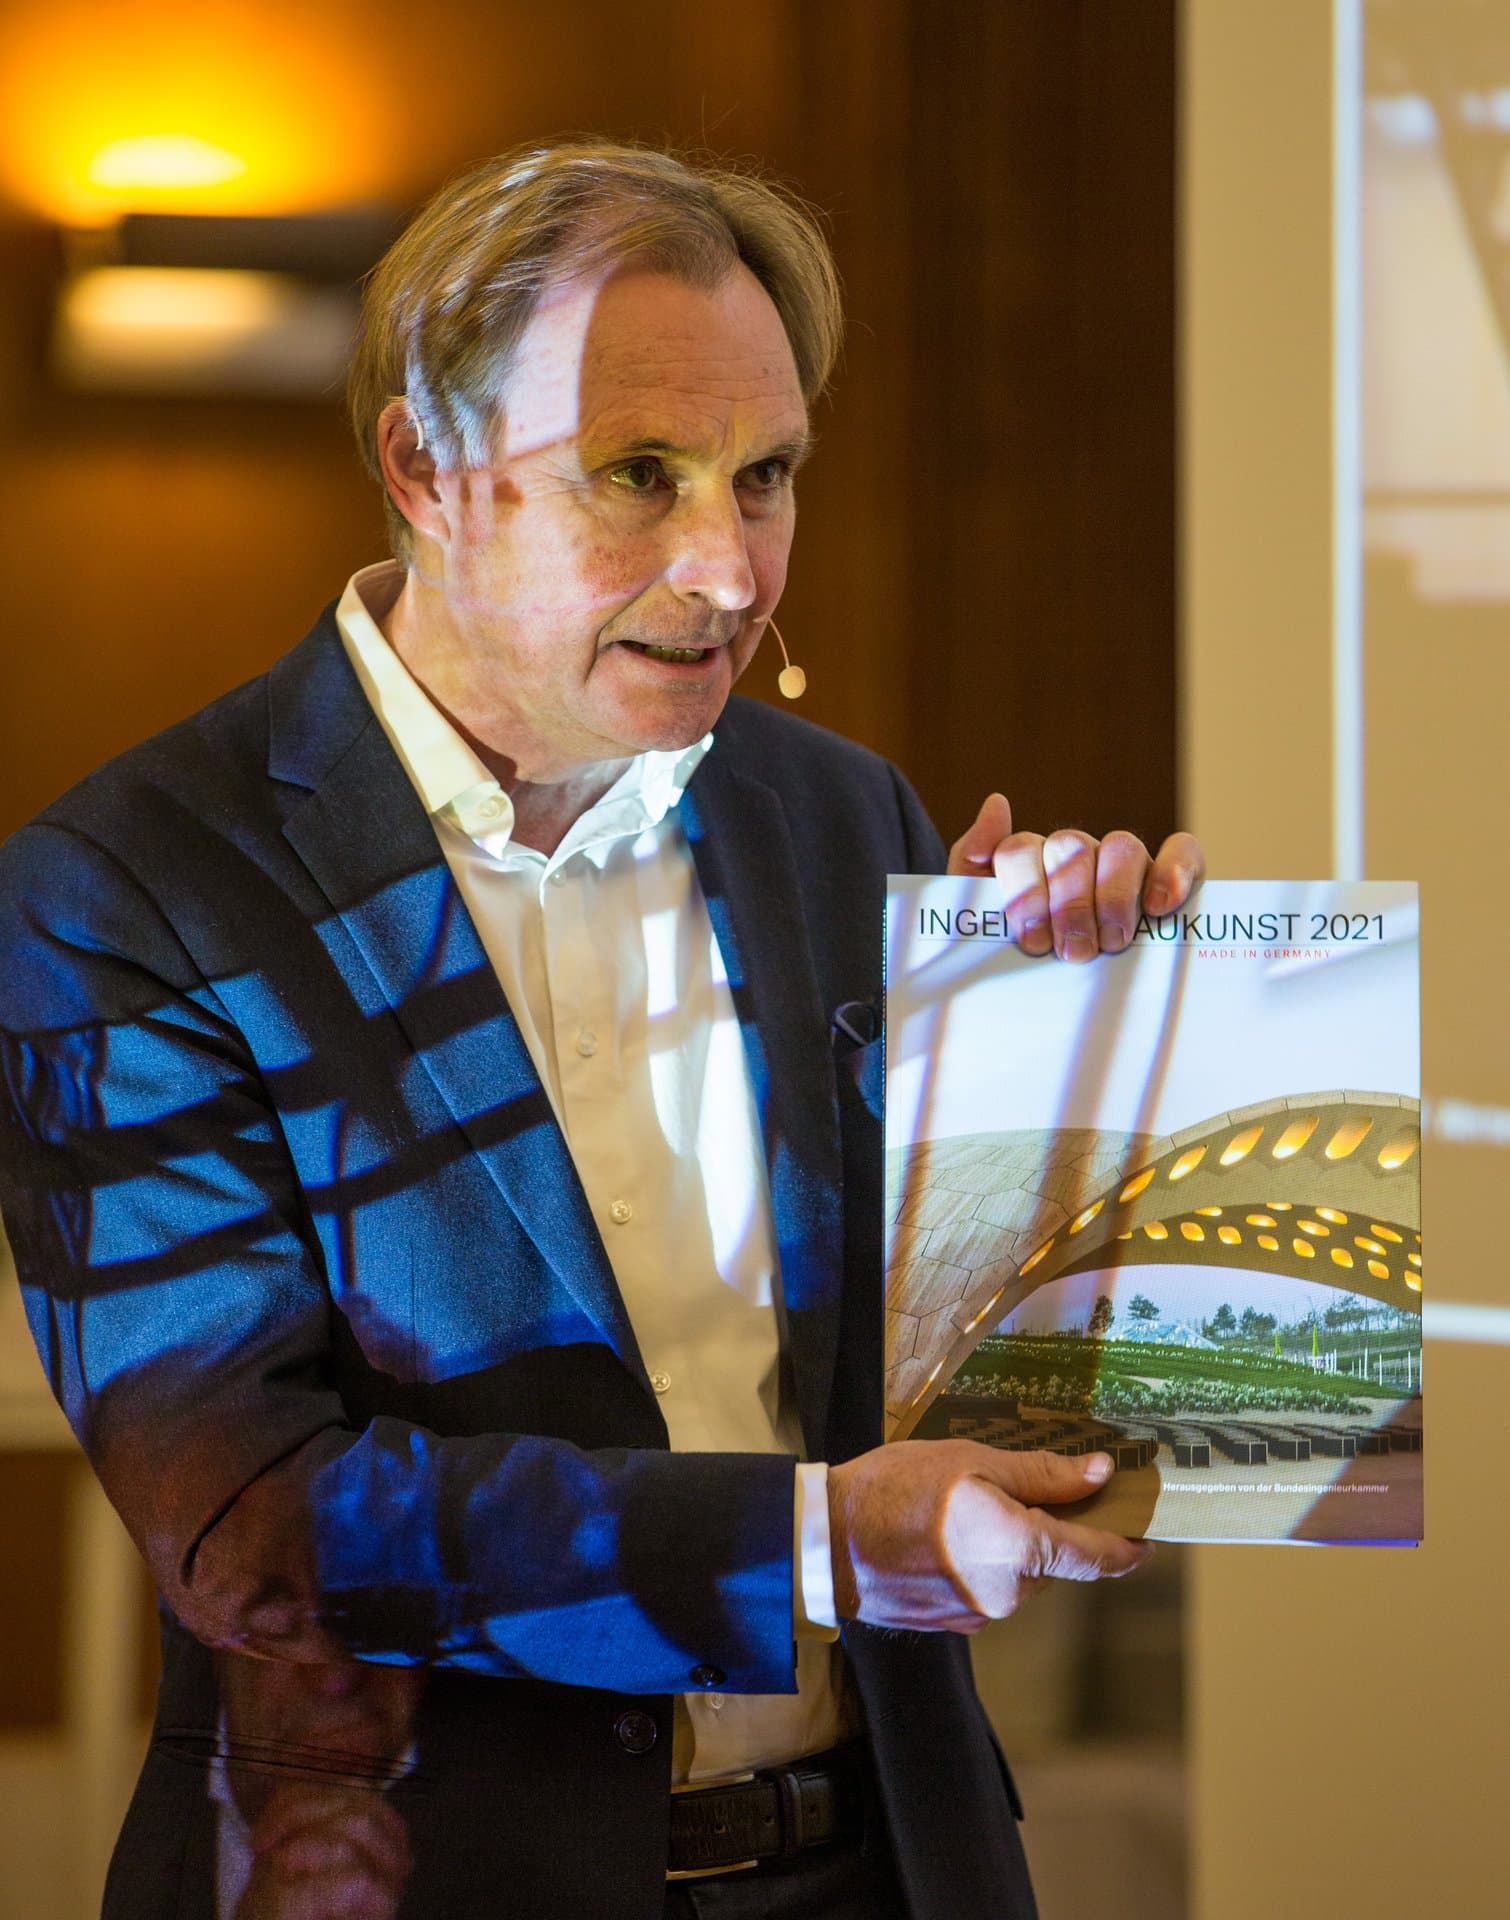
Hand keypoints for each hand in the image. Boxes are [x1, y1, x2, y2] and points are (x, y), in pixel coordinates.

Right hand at [827, 1440, 1151, 1632]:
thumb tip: (1100, 1473)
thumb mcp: (972, 1461)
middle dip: (1053, 1527)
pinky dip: (985, 1562)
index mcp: (1021, 1551)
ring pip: (1022, 1574)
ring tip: (971, 1502)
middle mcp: (1011, 1594)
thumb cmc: (897, 1489)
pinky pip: (990, 1588)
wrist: (826, 1542)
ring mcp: (982, 1614)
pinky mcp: (956, 1623)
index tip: (1148, 1531)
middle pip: (1056, 1561)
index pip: (1099, 1557)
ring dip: (1014, 1544)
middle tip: (1026, 1484)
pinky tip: (948, 1532)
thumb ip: (1042, 1475)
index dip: (1129, 1545)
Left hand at [947, 792, 1203, 960]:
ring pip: (1122, 847)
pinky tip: (1158, 907)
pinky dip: (1173, 872)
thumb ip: (973, 862)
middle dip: (1070, 904)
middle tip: (1074, 952)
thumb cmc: (1019, 956)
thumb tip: (997, 802)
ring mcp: (1123, 863)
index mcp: (1030, 860)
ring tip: (1112, 943)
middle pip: (1070, 846)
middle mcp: (1076, 854)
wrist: (1046, 1000)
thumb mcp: (983, 916)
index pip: (1019, 850)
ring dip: (1114, 898)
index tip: (1033, 941)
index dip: (1025, 895)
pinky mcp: (1171, 875)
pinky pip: (1182, 851)